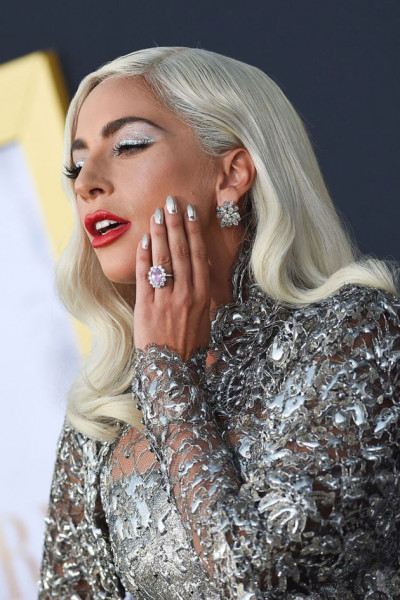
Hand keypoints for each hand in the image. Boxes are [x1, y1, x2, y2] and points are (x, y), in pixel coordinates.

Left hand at [134, 196, 210, 359]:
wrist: (171, 371)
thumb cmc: (189, 348)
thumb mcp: (205, 321)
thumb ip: (202, 295)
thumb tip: (202, 271)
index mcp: (202, 296)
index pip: (197, 256)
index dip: (193, 232)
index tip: (190, 212)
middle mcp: (185, 295)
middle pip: (180, 252)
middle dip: (175, 224)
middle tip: (171, 201)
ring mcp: (165, 300)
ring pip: (163, 260)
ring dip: (160, 234)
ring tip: (157, 213)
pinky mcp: (146, 307)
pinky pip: (145, 276)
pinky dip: (145, 256)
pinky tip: (145, 239)